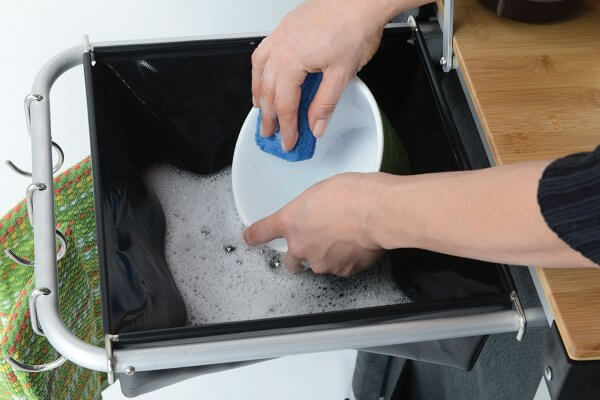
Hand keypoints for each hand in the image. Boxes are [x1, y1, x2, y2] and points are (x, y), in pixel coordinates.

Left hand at [243, 173, 387, 275]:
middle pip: (289, 261)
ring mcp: (320, 262)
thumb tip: (317, 212)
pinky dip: (346, 259)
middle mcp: (300, 246)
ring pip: (318, 265)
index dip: (254, 236)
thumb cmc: (352, 194)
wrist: (376, 212)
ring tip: (344, 238)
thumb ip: (311, 207)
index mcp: (291, 221)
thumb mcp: (321, 190)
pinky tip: (356, 244)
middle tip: (313, 243)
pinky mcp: (342, 271)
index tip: (250, 238)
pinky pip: (341, 267)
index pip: (262, 232)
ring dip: (326, 255)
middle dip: (297, 256)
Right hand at [251, 0, 399, 150]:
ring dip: (259, 93)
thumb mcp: (342, 74)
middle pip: (268, 90)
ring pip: (260, 70)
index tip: (289, 141)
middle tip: (270, 132)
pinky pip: (264, 51)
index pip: (285, 104)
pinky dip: (260, 69)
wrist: (362, 0)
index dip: (287, 127)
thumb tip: (316, 125)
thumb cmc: (355, 27)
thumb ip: (326, 104)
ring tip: (261, 109)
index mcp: (291, 61)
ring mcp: (281, 34)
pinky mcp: (286, 27)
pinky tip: (264, 74)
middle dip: (269, 116)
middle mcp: (281, 46)